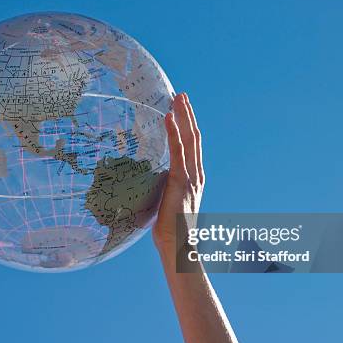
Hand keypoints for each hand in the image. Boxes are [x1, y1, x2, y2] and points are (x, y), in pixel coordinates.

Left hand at [153, 93, 204, 255]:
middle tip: (181, 95)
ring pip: (190, 139)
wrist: (178, 248)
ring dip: (183, 116)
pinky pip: (177, 151)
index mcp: (193, 179)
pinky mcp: (180, 181)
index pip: (192, 146)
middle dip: (188, 114)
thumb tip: (146, 183)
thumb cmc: (169, 231)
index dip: (187, 126)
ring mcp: (190, 177)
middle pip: (194, 137)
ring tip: (178, 97)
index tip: (180, 110)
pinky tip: (168, 117)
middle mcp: (196, 174)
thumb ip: (162, 190)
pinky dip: (174, 132)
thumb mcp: (165, 204)